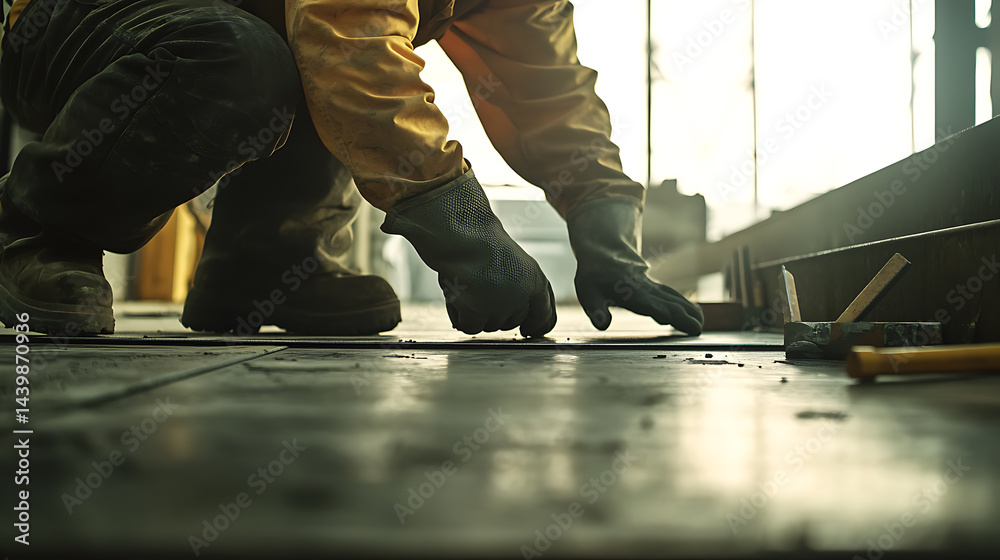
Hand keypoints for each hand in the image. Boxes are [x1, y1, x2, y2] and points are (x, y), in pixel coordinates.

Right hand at [382, 170, 555, 336]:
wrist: (461, 233)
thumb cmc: (482, 242)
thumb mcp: (515, 263)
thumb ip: (521, 287)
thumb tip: (523, 317)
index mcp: (536, 281)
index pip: (545, 317)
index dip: (536, 327)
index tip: (528, 332)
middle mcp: (521, 296)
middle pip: (512, 323)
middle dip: (497, 313)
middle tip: (481, 293)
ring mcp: (500, 306)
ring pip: (489, 326)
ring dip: (476, 312)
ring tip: (468, 287)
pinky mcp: (477, 312)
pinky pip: (470, 327)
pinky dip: (460, 316)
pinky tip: (457, 298)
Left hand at [567, 198, 702, 334]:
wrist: (603, 251)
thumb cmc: (594, 275)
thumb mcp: (588, 292)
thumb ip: (595, 309)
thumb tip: (602, 325)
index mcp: (632, 293)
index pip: (653, 306)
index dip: (667, 314)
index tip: (678, 322)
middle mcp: (646, 290)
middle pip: (669, 304)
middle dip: (684, 316)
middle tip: (698, 330)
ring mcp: (652, 287)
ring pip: (674, 298)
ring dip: (688, 309)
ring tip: (701, 322)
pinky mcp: (653, 286)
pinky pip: (672, 295)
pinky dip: (684, 303)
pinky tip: (692, 312)